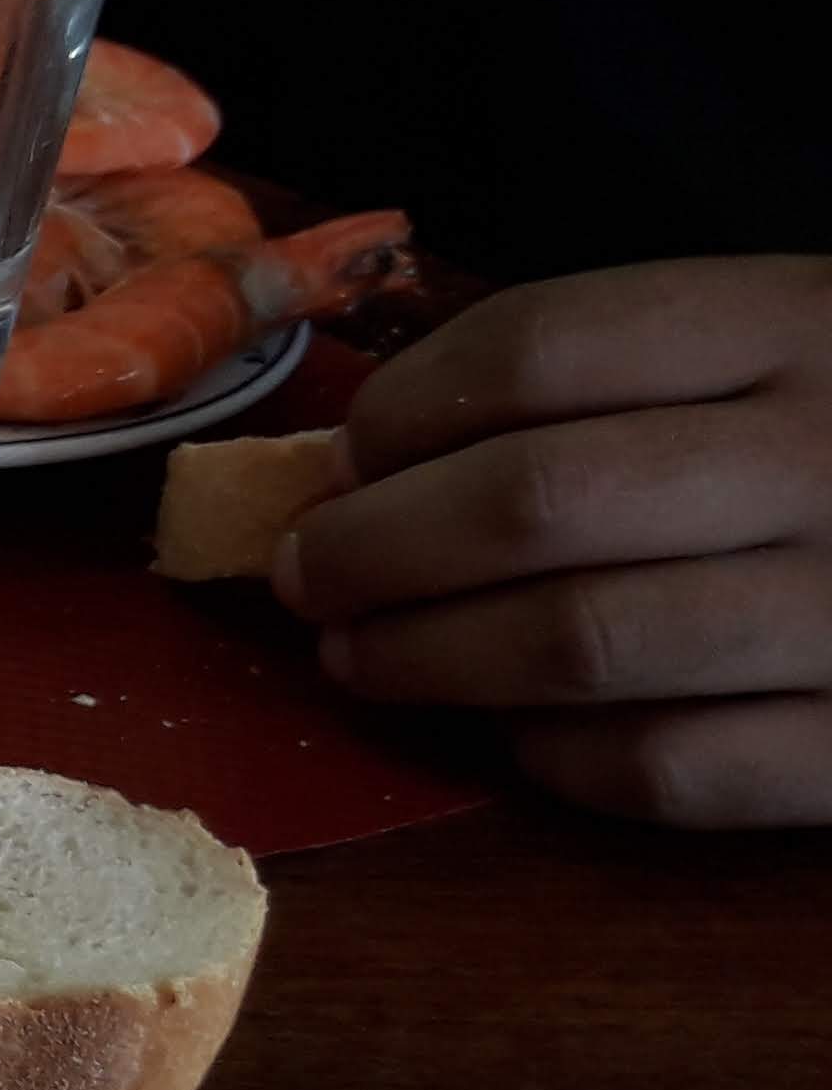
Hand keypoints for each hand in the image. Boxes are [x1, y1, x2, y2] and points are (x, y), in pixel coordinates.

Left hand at [275, 256, 831, 826]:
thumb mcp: (794, 346)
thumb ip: (621, 377)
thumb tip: (369, 456)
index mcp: (809, 322)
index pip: (545, 347)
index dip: (401, 410)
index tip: (342, 459)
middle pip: (535, 501)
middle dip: (375, 547)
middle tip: (307, 575)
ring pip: (582, 643)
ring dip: (429, 659)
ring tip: (361, 657)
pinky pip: (671, 767)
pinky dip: (558, 758)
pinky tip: (516, 735)